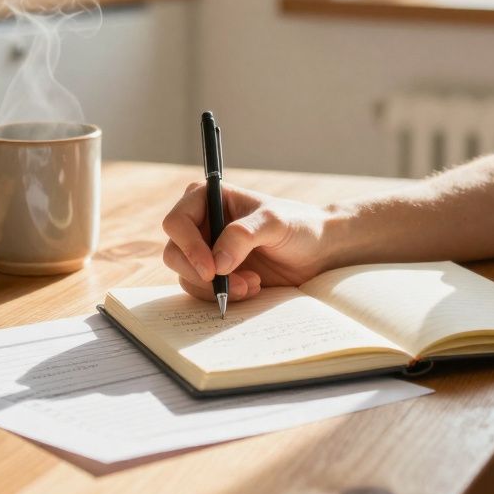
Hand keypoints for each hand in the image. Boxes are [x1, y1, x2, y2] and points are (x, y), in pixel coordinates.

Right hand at [161, 181, 334, 301]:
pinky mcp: (217, 273)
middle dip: (202, 274)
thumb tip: (217, 261)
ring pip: (187, 276)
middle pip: (175, 253)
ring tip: (252, 285)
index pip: (177, 222)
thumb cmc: (299, 225)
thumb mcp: (275, 223)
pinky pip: (203, 291)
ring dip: (216, 288)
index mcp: (208, 197)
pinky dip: (223, 295)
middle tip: (231, 284)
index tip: (212, 269)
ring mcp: (207, 250)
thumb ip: (244, 235)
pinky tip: (252, 288)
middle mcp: (202, 223)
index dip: (188, 247)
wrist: (318, 250)